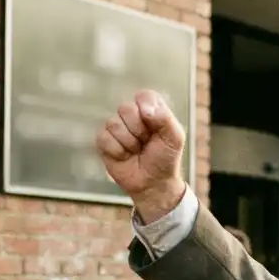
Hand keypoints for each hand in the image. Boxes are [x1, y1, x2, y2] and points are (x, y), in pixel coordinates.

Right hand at [95, 89, 187, 221]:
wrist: (153, 183)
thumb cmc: (165, 159)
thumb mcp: (175, 137)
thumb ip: (164, 117)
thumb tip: (143, 109)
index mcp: (151, 110)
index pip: (143, 96)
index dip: (147, 109)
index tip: (154, 125)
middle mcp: (132, 115)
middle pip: (125, 108)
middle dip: (138, 130)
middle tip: (146, 142)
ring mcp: (116, 127)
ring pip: (113, 123)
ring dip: (129, 143)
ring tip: (136, 151)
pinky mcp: (104, 141)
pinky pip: (103, 137)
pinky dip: (117, 151)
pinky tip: (125, 156)